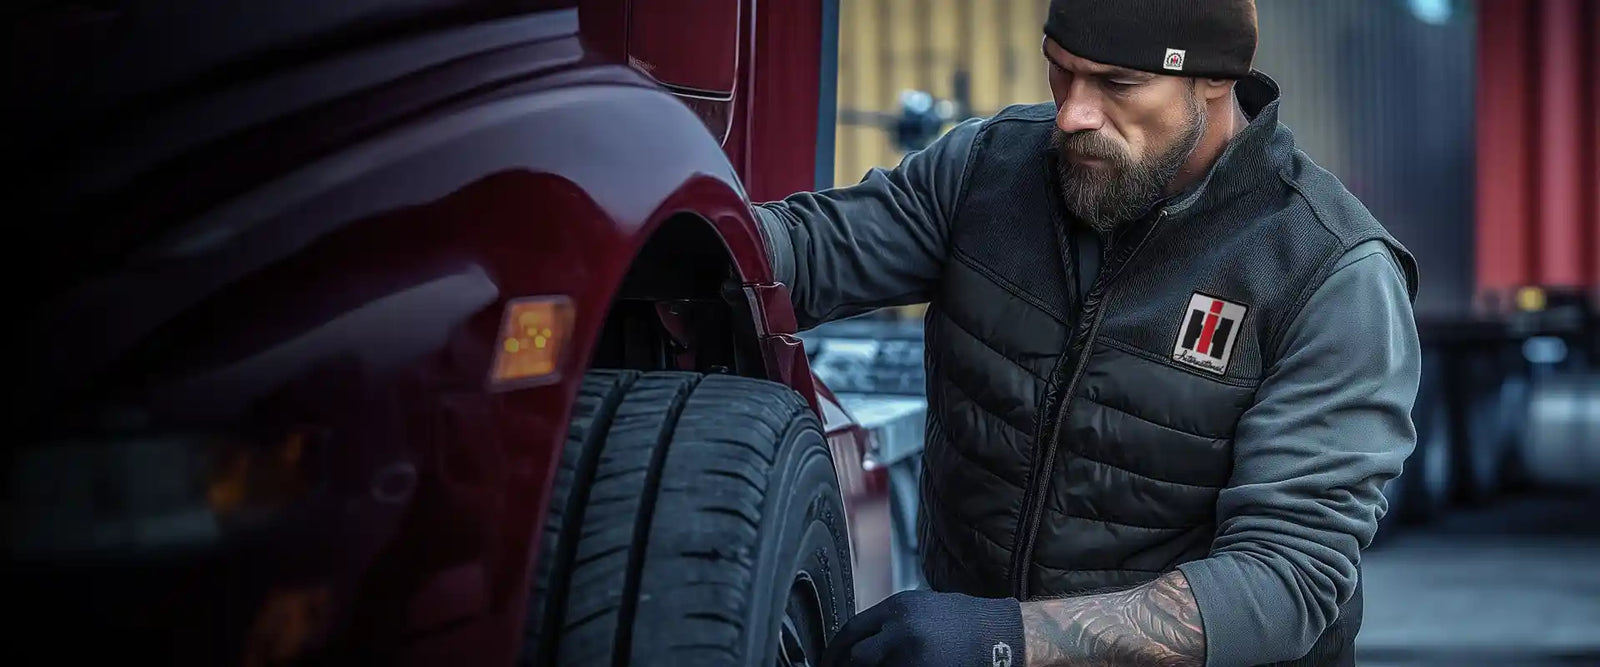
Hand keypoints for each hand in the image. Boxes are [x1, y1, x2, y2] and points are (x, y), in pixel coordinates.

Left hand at [821, 589, 1024, 666]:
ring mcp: (913, 655)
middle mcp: (901, 629)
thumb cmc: (965, 622)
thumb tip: (860, 643)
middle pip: (855, 657)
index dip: (835, 652)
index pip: (851, 631)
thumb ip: (890, 622)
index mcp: (898, 608)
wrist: (1002, 635)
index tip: (828, 663)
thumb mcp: (922, 607)